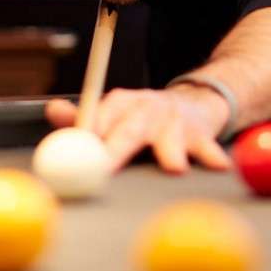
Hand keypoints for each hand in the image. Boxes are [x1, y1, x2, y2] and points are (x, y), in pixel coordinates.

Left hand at [44, 86, 231, 173]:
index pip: (102, 114)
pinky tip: (218, 167)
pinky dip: (211, 157)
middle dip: (118, 147)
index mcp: (122, 101)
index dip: (90, 132)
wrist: (195, 104)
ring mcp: (176, 120)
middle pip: (131, 128)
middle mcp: (148, 107)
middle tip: (107, 167)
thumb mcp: (114, 115)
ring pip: (170, 137)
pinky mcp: (202, 134)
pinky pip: (206, 147)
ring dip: (172, 152)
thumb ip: (83, 119)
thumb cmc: (144, 119)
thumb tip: (51, 110)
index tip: (80, 151)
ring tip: (174, 168)